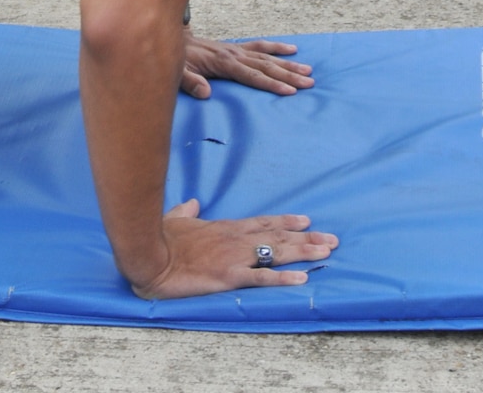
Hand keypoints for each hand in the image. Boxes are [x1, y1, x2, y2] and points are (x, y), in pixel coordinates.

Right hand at [130, 199, 336, 298]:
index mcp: (224, 228)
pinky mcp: (228, 275)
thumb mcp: (175, 219)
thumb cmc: (160, 237)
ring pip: (276, 253)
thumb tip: (193, 202)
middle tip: (332, 239)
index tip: (306, 220)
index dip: (286, 222)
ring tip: (327, 252)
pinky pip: (261, 278)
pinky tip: (302, 279)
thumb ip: (187, 212)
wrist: (150, 254)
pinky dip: (283, 279)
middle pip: (277, 236)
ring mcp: (233, 256)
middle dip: (306, 238)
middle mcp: (235, 238)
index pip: (262, 223)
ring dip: (303, 252)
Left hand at [181, 34, 313, 98]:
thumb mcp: (177, 73)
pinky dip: (276, 47)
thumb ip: (190, 82)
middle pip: (266, 66)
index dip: (271, 84)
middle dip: (288, 75)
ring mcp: (236, 49)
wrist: (172, 37)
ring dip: (288, 63)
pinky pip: (260, 46)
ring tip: (308, 70)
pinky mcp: (235, 48)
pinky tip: (291, 50)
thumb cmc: (177, 59)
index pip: (252, 76)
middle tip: (309, 83)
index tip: (289, 91)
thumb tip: (206, 93)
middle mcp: (234, 54)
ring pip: (267, 56)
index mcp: (223, 63)